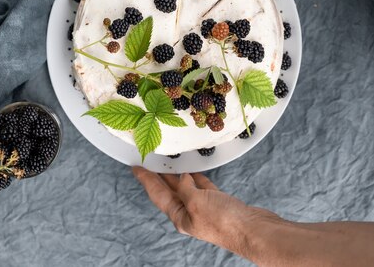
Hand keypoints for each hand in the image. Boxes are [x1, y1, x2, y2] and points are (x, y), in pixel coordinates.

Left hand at [132, 167, 276, 255]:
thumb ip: (185, 188)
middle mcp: (189, 212)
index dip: (146, 179)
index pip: (157, 194)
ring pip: (185, 186)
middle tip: (149, 158)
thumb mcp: (197, 202)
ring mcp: (204, 207)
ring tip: (168, 159)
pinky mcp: (218, 202)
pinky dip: (196, 175)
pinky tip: (193, 167)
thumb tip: (183, 177)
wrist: (252, 230)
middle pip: (169, 190)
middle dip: (158, 175)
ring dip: (177, 173)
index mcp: (180, 216)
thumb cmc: (224, 222)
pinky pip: (202, 185)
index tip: (135, 167)